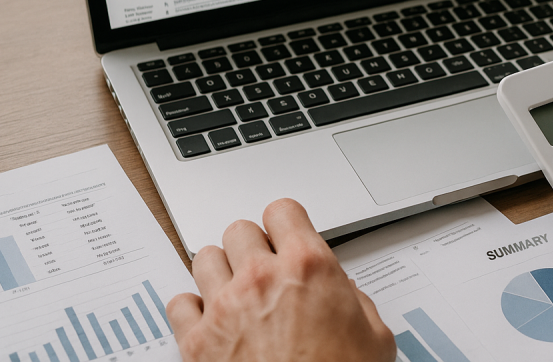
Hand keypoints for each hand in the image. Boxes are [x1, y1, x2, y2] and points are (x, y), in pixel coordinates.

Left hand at [167, 199, 394, 361]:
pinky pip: (178, 304)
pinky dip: (191, 309)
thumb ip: (357, 304)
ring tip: (234, 290)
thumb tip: (346, 297)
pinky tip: (210, 319)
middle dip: (251, 246)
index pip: (282, 211)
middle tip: (264, 267)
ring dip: (219, 271)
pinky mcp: (198, 342)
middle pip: (239, 230)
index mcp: (309, 267)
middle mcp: (262, 279)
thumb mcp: (374, 338)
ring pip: (204, 258)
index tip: (287, 234)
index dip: (286, 223)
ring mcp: (225, 309)